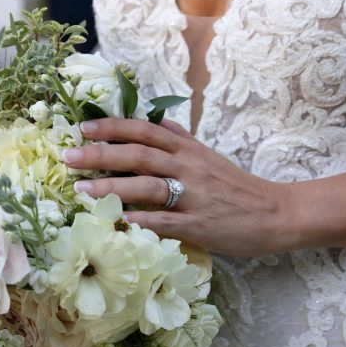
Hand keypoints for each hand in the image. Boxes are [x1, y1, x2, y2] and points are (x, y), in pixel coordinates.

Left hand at [63, 118, 296, 256]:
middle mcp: (190, 168)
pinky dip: (142, 220)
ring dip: (112, 187)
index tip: (84, 129)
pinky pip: (166, 221)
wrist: (276, 213)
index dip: (113, 128)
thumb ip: (182, 139)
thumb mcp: (211, 157)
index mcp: (190, 150)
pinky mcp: (201, 225)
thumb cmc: (240, 188)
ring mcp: (195, 197)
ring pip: (148, 186)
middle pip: (139, 155)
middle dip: (101, 155)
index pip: (145, 131)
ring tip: (82, 190)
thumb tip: (156, 121)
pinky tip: (120, 220)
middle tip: (69, 158)